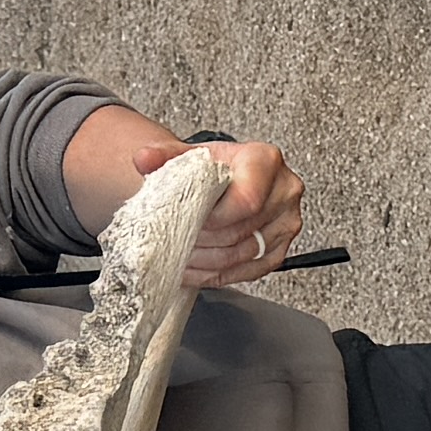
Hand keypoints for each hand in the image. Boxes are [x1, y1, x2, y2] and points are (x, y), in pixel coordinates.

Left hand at [170, 140, 307, 287]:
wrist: (225, 180)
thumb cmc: (213, 168)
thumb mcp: (188, 156)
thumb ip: (164, 155)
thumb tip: (144, 159)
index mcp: (265, 161)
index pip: (246, 200)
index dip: (212, 218)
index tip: (187, 222)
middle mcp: (284, 190)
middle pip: (240, 231)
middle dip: (202, 242)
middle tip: (174, 245)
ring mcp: (286, 222)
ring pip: (242, 255)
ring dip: (206, 263)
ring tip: (179, 259)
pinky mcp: (280, 249)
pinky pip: (249, 271)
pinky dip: (217, 275)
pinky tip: (195, 270)